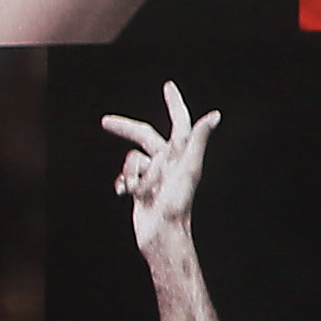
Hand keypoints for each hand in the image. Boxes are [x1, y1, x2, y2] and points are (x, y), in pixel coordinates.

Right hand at [100, 82, 219, 258]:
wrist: (161, 234)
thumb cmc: (177, 203)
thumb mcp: (188, 168)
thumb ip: (198, 141)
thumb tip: (215, 115)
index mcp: (182, 155)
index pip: (180, 123)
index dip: (175, 104)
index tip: (168, 86)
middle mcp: (169, 162)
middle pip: (144, 137)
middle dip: (125, 129)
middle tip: (105, 122)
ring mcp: (155, 176)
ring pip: (132, 160)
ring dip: (132, 174)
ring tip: (142, 190)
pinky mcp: (143, 189)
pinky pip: (126, 177)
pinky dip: (124, 183)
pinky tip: (127, 194)